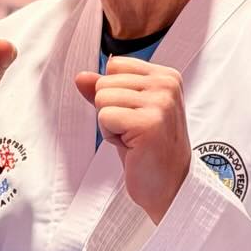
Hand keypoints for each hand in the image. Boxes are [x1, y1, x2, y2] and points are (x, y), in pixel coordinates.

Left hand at [74, 57, 190, 222]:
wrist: (169, 186)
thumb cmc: (149, 150)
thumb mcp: (127, 112)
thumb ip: (106, 90)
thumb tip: (81, 77)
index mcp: (166, 76)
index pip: (115, 64)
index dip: (114, 93)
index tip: (134, 115)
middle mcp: (167, 84)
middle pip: (105, 82)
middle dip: (110, 110)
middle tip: (134, 131)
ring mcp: (160, 102)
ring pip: (102, 98)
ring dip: (110, 124)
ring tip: (133, 138)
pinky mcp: (149, 122)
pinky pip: (105, 116)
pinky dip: (111, 136)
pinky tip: (132, 146)